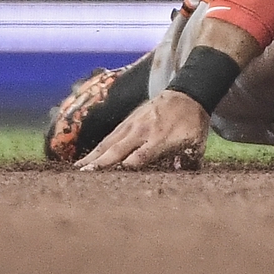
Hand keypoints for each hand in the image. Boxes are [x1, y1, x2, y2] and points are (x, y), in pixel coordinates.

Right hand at [75, 89, 209, 170]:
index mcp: (161, 138)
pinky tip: (83, 161)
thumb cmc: (192, 124)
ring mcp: (133, 125)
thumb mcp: (196, 143)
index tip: (114, 180)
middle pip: (119, 149)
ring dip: (93, 158)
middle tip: (84, 178)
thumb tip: (179, 179)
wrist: (186, 94)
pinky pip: (109, 137)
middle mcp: (143, 131)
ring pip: (109, 143)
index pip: (141, 155)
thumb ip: (187, 161)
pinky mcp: (127, 121)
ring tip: (77, 172)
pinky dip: (95, 149)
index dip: (128, 166)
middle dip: (101, 164)